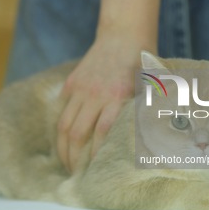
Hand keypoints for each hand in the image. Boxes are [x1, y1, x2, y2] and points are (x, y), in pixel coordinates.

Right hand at [57, 36, 140, 171]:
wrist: (123, 36)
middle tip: (74, 173)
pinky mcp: (72, 82)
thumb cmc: (140, 64)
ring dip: (62, 146)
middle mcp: (96, 95)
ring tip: (64, 161)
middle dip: (72, 157)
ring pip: (64, 123)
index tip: (94, 171)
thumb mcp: (146, 88)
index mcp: (117, 98)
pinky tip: (63, 139)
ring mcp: (81, 88)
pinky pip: (63, 108)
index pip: (101, 135)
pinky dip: (61, 126)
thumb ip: (139, 113)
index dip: (95, 156)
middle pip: (76, 133)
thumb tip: (137, 142)